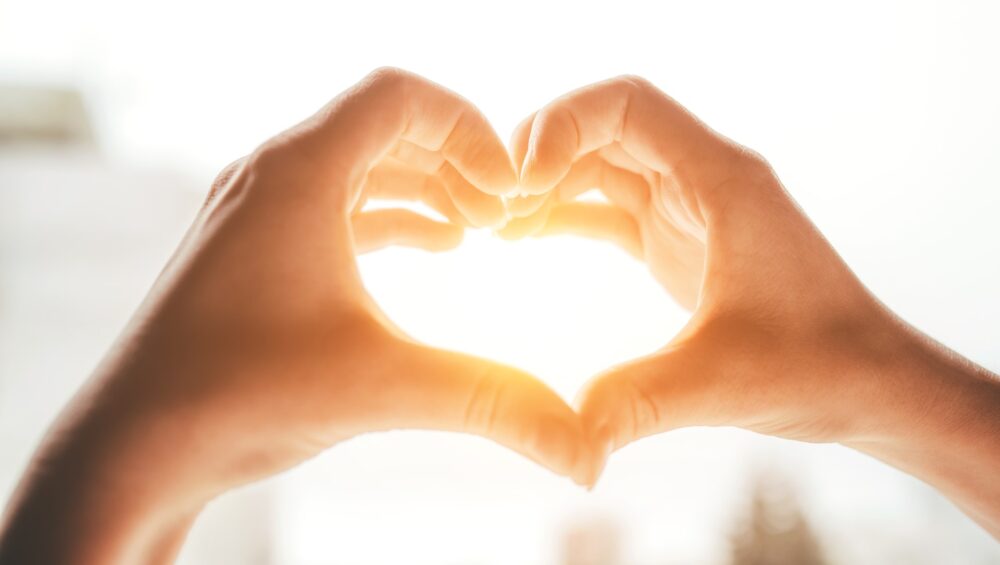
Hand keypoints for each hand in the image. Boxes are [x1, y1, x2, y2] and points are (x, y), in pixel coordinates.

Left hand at [0, 68, 588, 564]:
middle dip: (455, 160)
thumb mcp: (386, 388)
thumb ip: (495, 405)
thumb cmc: (239, 397)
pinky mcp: (249, 250)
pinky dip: (389, 216)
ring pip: (356, 164)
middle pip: (382, 124)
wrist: (133, 445)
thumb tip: (588, 454)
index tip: (512, 186)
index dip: (471, 128)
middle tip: (504, 210)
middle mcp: (270, 175)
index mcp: (299, 172)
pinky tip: (434, 251)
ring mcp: (253, 211)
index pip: (399, 96)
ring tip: (480, 228)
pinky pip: (334, 205)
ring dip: (424, 186)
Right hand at [510, 76, 999, 534]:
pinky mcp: (680, 242)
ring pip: (604, 164)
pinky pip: (611, 205)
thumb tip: (569, 440)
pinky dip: (566, 212)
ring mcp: (691, 209)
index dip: (562, 124)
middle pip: (606, 126)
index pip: (628, 105)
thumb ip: (639, 401)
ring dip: (549, 181)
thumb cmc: (820, 366)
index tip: (516, 178)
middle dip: (542, 151)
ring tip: (497, 222)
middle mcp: (706, 179)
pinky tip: (525, 236)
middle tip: (489, 203)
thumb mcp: (722, 382)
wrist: (869, 383)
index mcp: (722, 180)